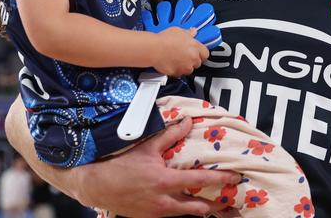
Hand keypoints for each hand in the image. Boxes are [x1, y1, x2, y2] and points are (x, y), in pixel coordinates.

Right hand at [73, 118, 240, 216]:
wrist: (95, 185)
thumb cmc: (120, 163)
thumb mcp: (146, 146)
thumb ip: (170, 135)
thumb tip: (188, 122)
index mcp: (165, 181)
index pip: (200, 180)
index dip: (220, 179)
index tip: (235, 177)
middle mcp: (164, 201)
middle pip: (198, 208)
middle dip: (216, 206)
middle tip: (230, 201)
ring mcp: (157, 213)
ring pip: (186, 215)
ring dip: (201, 210)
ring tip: (214, 207)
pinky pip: (172, 216)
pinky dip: (183, 212)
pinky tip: (188, 206)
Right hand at [152, 27, 208, 76]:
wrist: (154, 49)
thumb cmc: (164, 39)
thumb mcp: (178, 31)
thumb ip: (188, 33)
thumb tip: (193, 31)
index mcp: (195, 47)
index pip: (206, 53)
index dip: (201, 53)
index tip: (197, 52)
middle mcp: (192, 58)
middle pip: (198, 62)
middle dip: (192, 60)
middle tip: (184, 54)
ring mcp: (185, 67)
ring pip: (189, 70)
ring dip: (185, 66)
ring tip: (176, 59)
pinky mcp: (177, 73)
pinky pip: (179, 74)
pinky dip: (176, 70)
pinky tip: (171, 63)